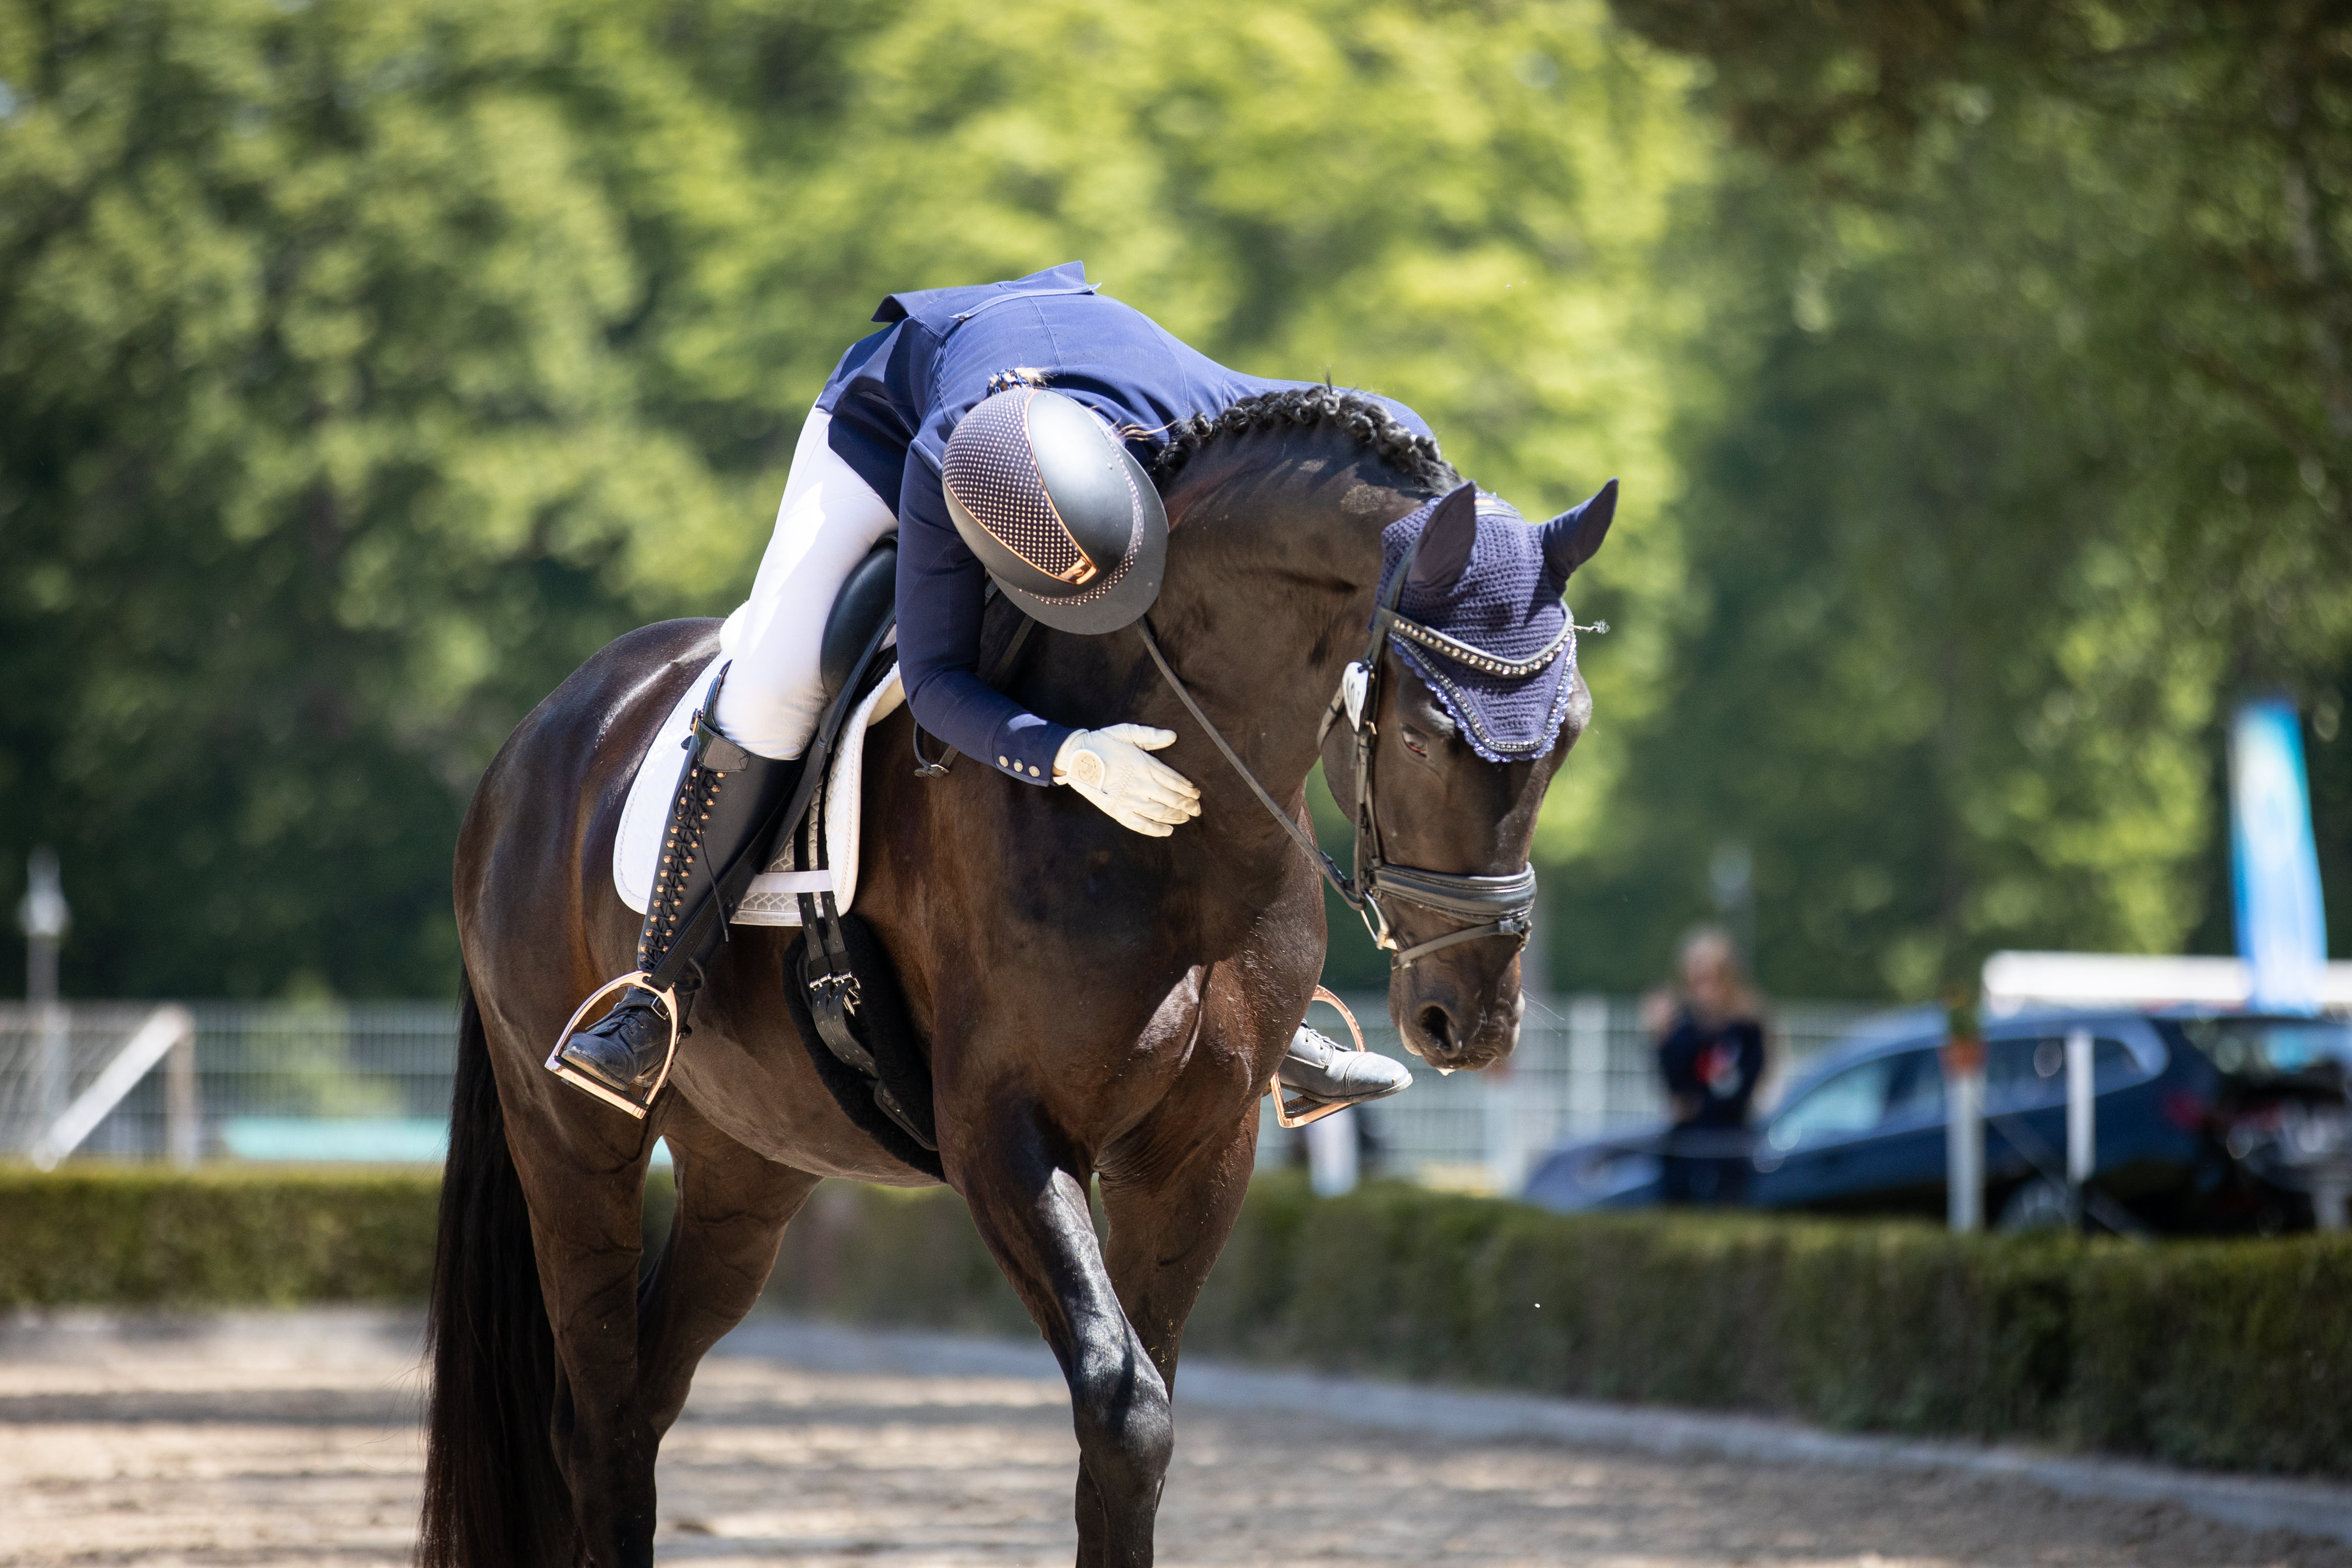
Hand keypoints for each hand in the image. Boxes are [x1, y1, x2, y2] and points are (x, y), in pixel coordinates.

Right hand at [1054, 725, 1201, 836]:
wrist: (1074, 757)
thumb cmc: (1101, 742)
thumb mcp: (1126, 732)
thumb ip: (1150, 735)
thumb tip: (1173, 736)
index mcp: (1144, 765)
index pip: (1174, 779)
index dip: (1188, 788)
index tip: (1197, 793)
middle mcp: (1141, 784)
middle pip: (1171, 798)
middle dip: (1188, 805)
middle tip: (1197, 809)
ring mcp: (1130, 800)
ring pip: (1160, 812)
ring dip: (1176, 816)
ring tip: (1187, 818)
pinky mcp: (1118, 811)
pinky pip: (1141, 824)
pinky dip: (1156, 830)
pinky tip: (1167, 831)